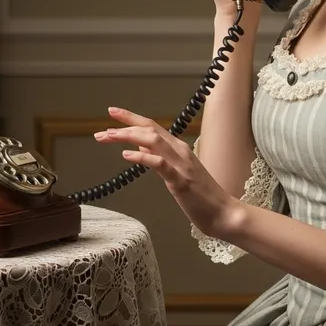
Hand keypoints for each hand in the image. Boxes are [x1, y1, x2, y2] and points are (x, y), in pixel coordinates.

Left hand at [95, 107, 242, 239]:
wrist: (223, 213)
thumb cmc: (201, 196)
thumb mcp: (177, 172)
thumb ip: (160, 156)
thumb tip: (140, 144)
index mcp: (178, 148)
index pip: (151, 126)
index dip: (131, 117)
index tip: (112, 112)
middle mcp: (180, 151)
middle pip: (149, 129)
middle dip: (124, 125)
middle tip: (101, 130)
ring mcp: (181, 165)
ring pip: (153, 140)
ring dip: (128, 136)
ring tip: (109, 136)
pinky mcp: (181, 181)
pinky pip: (160, 164)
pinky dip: (142, 157)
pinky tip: (127, 156)